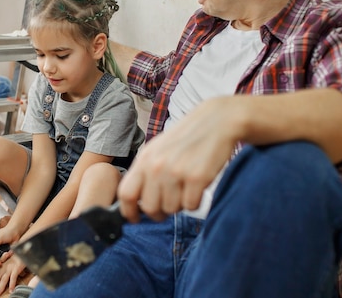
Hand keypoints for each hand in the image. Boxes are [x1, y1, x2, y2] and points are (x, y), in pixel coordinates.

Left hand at [0, 254, 26, 296]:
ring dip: (0, 288)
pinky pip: (13, 278)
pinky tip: (11, 290)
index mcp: (0, 265)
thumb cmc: (16, 255)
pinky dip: (12, 284)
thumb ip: (3, 270)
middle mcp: (3, 267)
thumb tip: (0, 279)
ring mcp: (9, 268)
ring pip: (3, 279)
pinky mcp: (16, 268)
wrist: (24, 248)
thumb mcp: (8, 263)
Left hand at [118, 96, 243, 221]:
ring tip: (185, 189)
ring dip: (179, 205)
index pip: (126, 193)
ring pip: (171, 209)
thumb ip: (145, 172)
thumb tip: (135, 200)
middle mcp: (156, 166)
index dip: (128, 211)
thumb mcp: (157, 150)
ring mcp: (176, 172)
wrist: (216, 122)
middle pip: (149, 207)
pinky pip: (190, 206)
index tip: (135, 219)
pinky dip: (195, 202)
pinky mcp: (196, 177)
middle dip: (159, 213)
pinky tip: (197, 188)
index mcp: (144, 159)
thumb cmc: (186, 139)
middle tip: (168, 206)